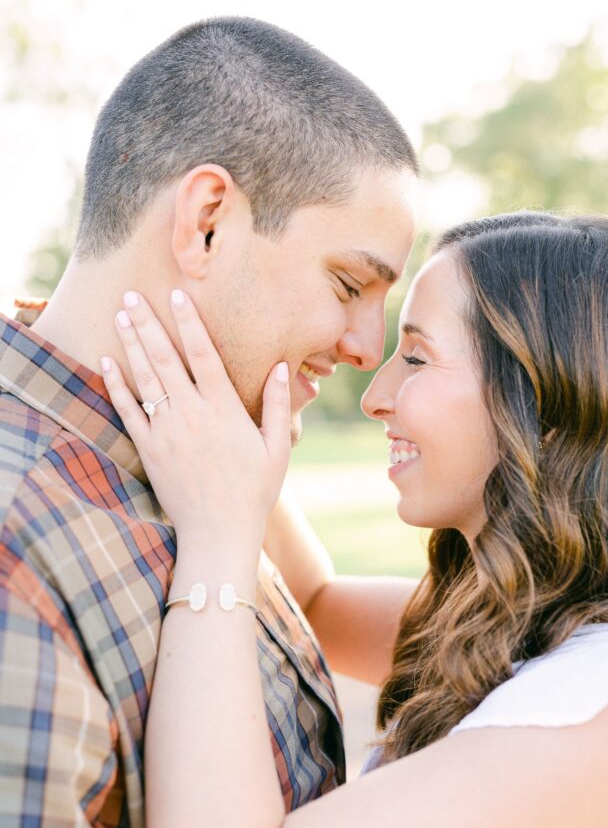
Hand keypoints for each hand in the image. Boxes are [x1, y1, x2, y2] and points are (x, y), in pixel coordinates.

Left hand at [101, 289, 290, 542]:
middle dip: (148, 323)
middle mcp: (192, 414)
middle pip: (165, 358)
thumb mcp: (277, 449)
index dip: (188, 322)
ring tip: (120, 314)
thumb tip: (281, 368)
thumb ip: (278, 406)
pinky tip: (107, 362)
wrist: (218, 533)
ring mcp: (166, 431)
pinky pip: (128, 411)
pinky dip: (116, 385)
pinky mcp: (149, 450)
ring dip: (130, 344)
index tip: (176, 295)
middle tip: (132, 294)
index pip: (203, 355)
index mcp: (224, 410)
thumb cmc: (254, 493)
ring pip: (144, 378)